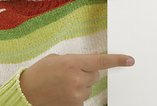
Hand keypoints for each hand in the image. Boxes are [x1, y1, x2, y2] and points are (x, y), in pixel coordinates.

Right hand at [20, 52, 134, 105]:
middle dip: (88, 72)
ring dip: (82, 84)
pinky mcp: (75, 104)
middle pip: (96, 74)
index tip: (130, 60)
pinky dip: (77, 94)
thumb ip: (79, 58)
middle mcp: (77, 78)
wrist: (26, 93)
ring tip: (64, 83)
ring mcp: (76, 93)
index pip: (101, 61)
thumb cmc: (40, 73)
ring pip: (90, 86)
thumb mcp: (59, 58)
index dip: (117, 60)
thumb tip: (95, 57)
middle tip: (71, 73)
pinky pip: (83, 97)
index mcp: (73, 63)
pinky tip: (64, 92)